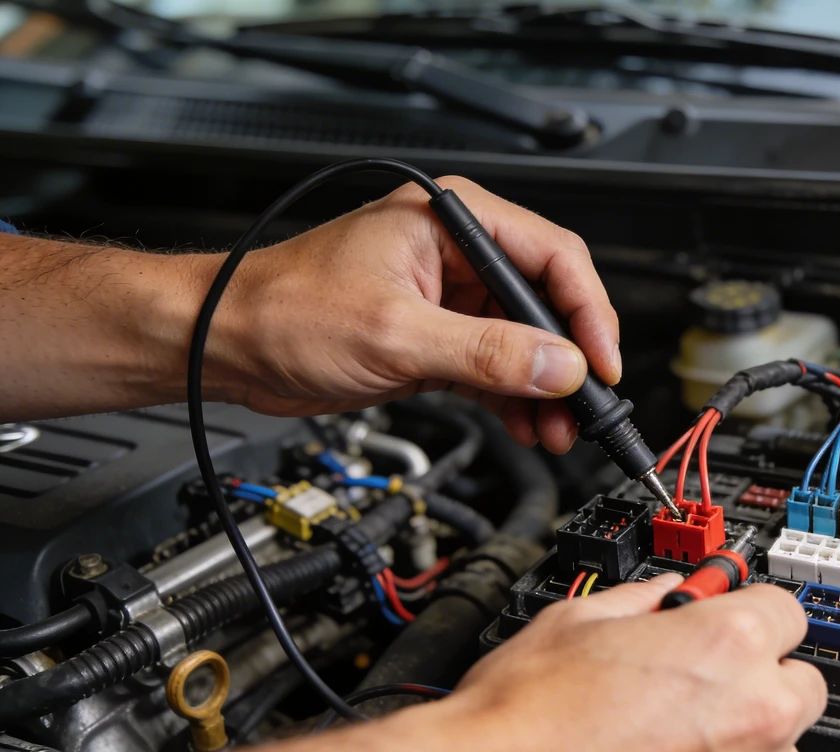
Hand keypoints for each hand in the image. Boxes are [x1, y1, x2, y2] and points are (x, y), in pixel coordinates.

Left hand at [207, 176, 619, 452]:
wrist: (225, 345)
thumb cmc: (282, 310)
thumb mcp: (395, 334)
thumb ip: (486, 353)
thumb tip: (559, 366)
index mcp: (453, 221)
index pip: (553, 257)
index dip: (586, 314)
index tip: (601, 365)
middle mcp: (459, 253)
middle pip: (546, 303)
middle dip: (568, 362)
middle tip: (586, 408)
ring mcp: (450, 297)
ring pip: (525, 343)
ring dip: (545, 390)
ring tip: (558, 430)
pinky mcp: (437, 337)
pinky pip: (496, 368)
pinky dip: (515, 400)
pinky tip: (529, 426)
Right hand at [437, 574, 828, 751]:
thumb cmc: (523, 717)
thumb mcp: (579, 620)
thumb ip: (642, 600)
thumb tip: (659, 595)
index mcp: (727, 645)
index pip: (787, 610)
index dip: (748, 609)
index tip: (726, 617)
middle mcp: (754, 714)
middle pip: (801, 680)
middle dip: (760, 672)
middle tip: (702, 674)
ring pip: (782, 744)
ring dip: (747, 731)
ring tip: (675, 728)